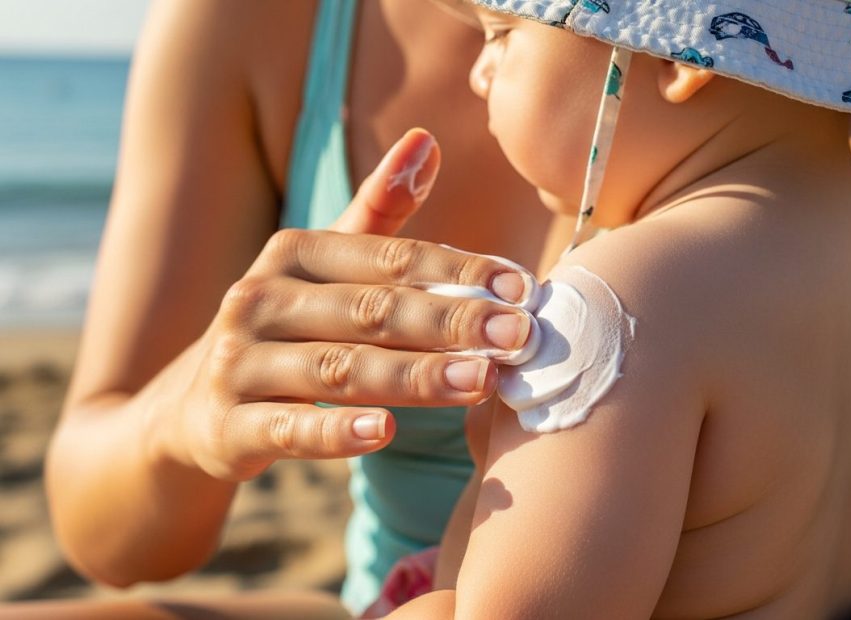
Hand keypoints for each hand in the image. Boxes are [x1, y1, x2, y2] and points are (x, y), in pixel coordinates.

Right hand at [154, 129, 537, 480]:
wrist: (194, 407)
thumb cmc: (285, 329)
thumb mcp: (324, 270)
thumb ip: (378, 213)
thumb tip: (426, 139)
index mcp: (293, 255)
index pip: (389, 258)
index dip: (458, 271)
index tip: (522, 287)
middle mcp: (259, 299)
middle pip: (369, 310)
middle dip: (450, 322)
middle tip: (519, 336)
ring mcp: (238, 363)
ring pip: (338, 368)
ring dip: (414, 375)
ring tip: (480, 380)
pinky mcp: (226, 426)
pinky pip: (287, 428)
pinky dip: (334, 431)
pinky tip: (387, 433)